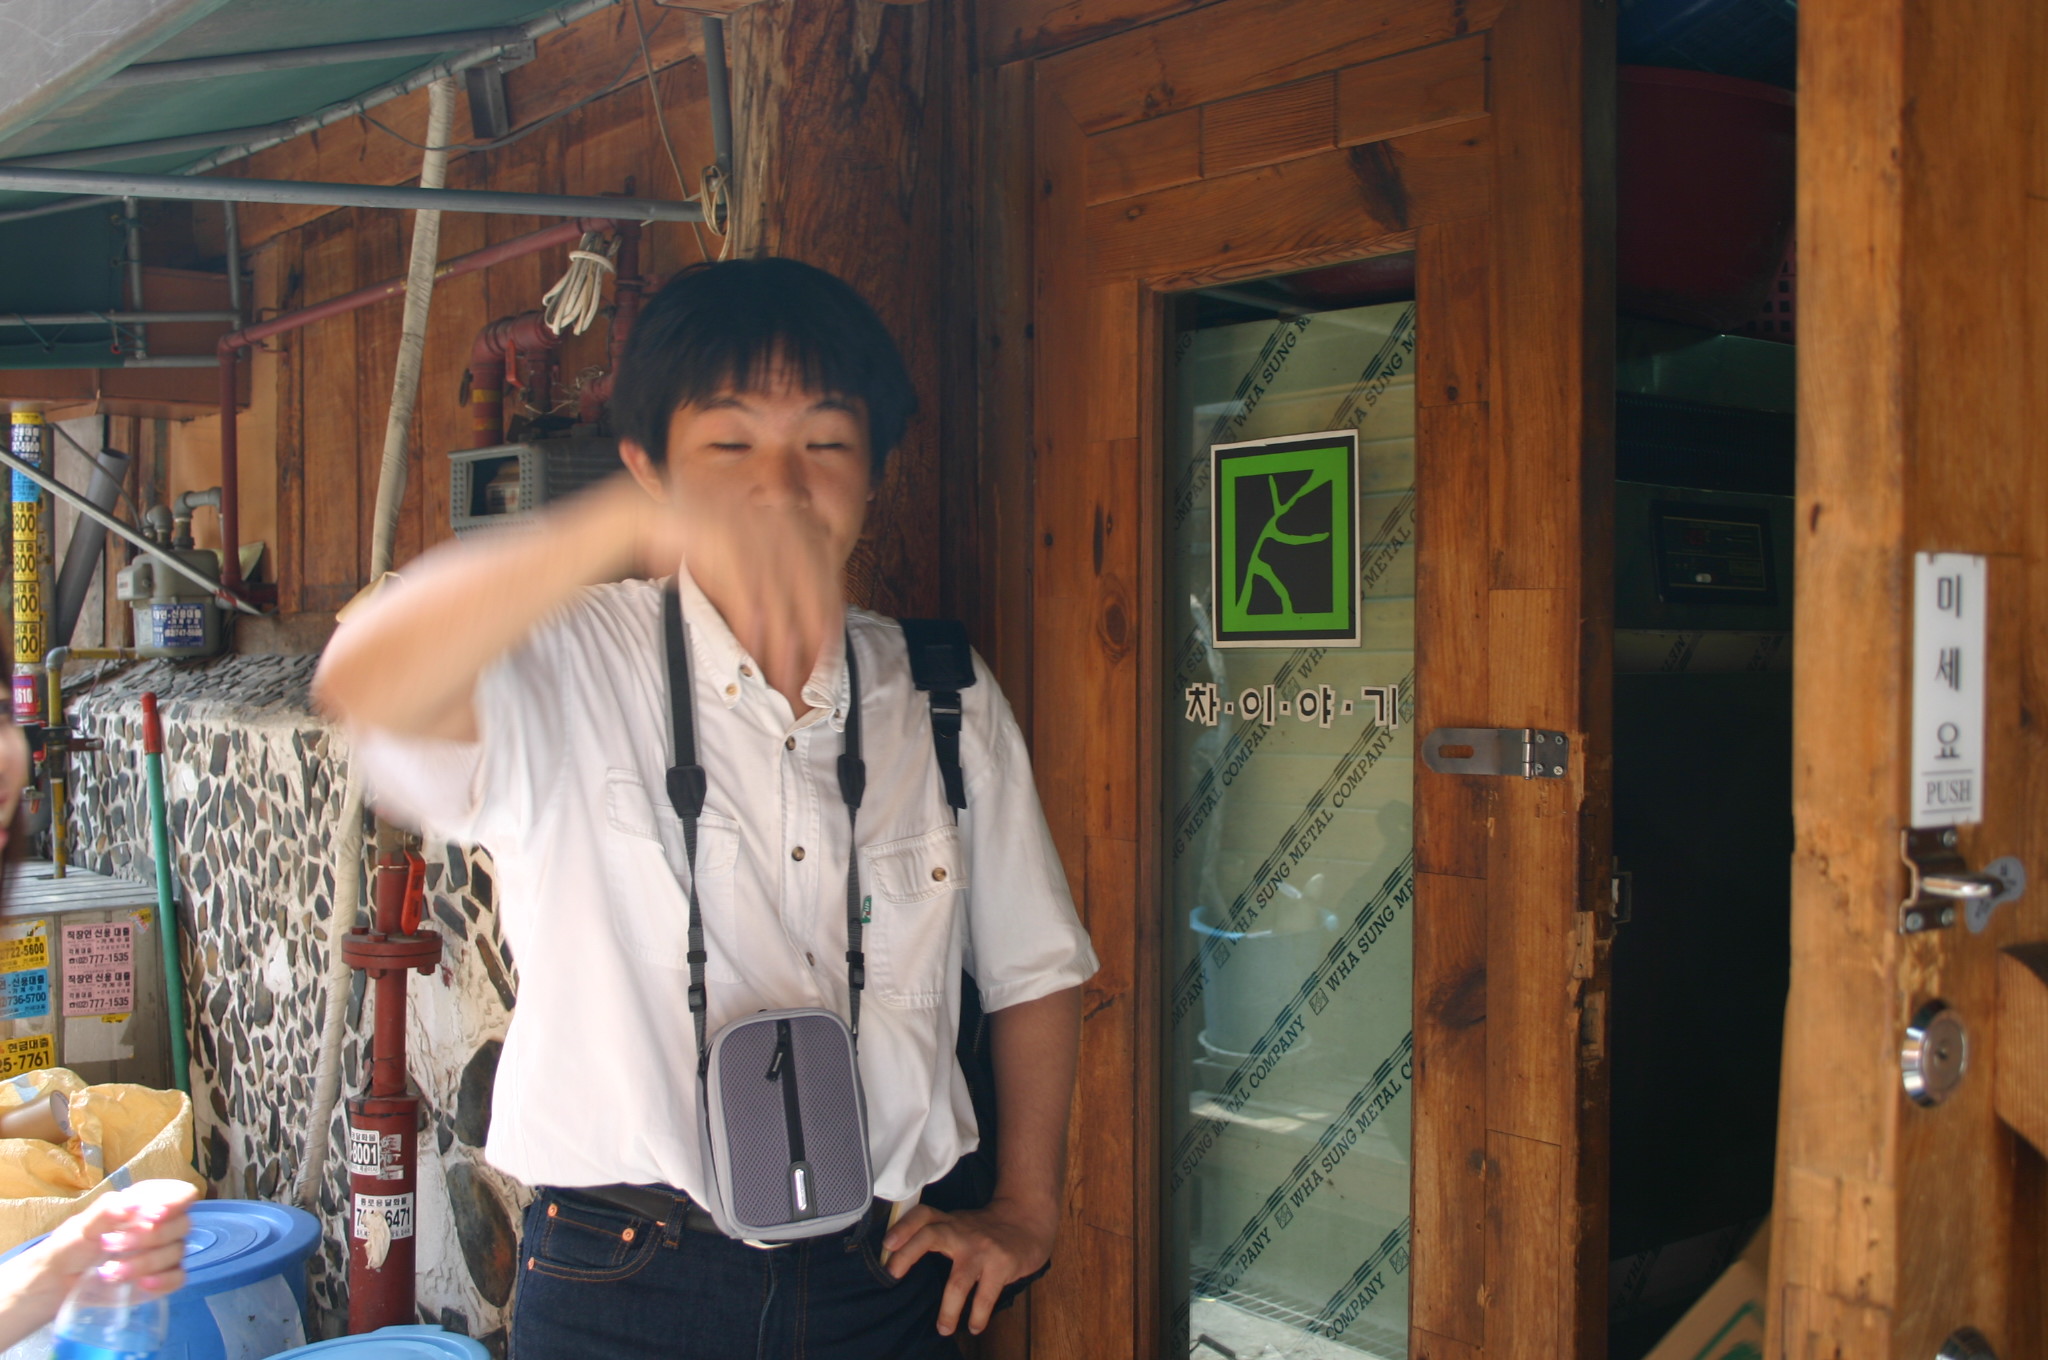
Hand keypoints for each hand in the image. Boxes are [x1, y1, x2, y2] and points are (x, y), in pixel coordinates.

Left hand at [0, 1179, 196, 1345]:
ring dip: (144, 1262)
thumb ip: (107, 1211)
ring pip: (176, 1253)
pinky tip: (141, 1285)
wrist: (56, 1283)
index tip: (152, 1216)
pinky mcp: (160, 1280)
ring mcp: (163, 1254)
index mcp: (146, 1204)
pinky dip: (163, 1281)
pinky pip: (178, 1278)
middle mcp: (161, 1226)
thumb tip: (133, 1204)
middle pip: (181, 1225)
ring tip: (108, 1272)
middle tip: (109, 1246)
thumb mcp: (81, 1226)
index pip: (181, 1194)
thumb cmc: (70, 1247)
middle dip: (146, 1237)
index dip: (174, 1202)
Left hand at [884, 1196, 1056, 1336]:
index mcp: (949, 1222)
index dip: (903, 1227)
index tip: (886, 1244)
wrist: (1028, 1221)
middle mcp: (962, 1232)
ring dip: (948, 1310)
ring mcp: (982, 1249)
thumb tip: (899, 1259)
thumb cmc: (987, 1229)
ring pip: (957, 1282)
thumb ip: (936, 1234)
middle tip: (893, 1275)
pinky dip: (978, 1316)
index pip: (922, 1215)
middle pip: (930, 1236)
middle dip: (908, 1254)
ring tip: (943, 1330)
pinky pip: (985, 1297)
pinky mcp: (1002, 1265)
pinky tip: (974, 1327)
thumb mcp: (960, 1224)